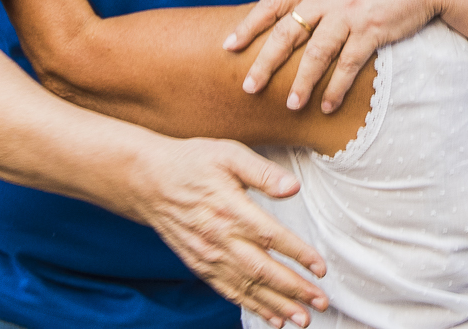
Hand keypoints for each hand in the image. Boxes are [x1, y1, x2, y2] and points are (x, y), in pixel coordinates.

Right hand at [130, 136, 328, 328]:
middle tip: (320, 302)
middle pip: (261, 270)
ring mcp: (207, 255)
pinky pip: (228, 290)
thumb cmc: (190, 163)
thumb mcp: (227, 154)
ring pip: (246, 286)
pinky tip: (271, 316)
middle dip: (293, 289)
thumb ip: (263, 172)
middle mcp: (218, 238)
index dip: (298, 254)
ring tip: (302, 318)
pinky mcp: (199, 265)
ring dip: (276, 305)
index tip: (320, 268)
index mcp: (229, 209)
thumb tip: (293, 187)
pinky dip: (251, 306)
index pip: (270, 237)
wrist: (148, 181)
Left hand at [225, 0, 467, 113]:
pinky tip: (327, 104)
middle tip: (248, 87)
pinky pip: (349, 64)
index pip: (272, 3)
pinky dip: (336, 87)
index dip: (248, 26)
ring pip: (316, 53)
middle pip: (287, 32)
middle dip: (265, 62)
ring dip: (302, 82)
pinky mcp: (373, 29)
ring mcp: (349, 13)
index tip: (228, 46)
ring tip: (291, 105)